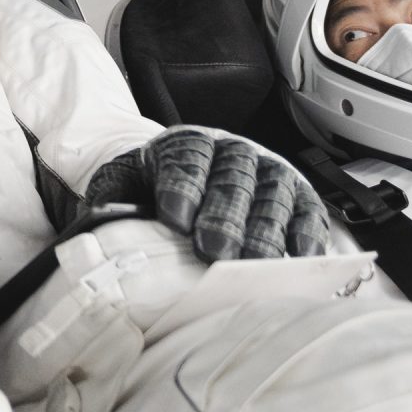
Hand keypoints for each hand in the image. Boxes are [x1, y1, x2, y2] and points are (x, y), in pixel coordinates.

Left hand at [86, 126, 329, 261]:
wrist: (175, 180)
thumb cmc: (147, 191)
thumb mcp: (119, 189)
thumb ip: (112, 206)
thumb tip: (103, 236)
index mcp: (183, 145)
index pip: (186, 161)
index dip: (182, 188)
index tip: (175, 219)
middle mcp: (231, 151)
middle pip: (233, 180)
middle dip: (225, 217)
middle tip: (215, 252)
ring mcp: (268, 170)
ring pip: (273, 195)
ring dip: (265, 231)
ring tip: (255, 267)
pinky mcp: (295, 194)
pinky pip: (307, 210)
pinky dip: (307, 233)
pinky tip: (300, 257)